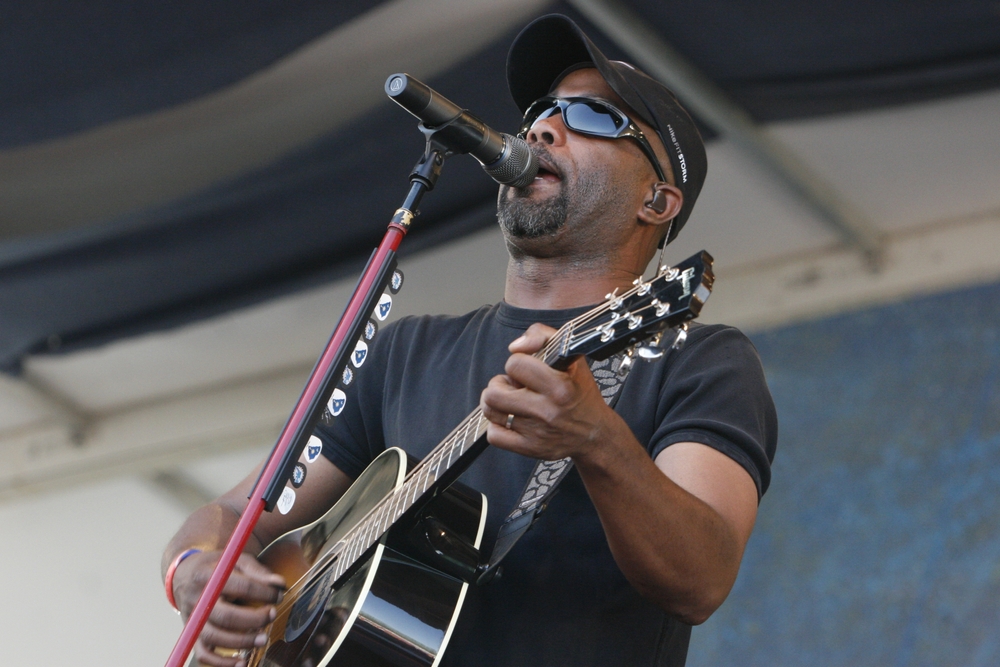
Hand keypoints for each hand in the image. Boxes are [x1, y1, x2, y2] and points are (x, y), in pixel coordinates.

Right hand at [172, 551, 285, 666]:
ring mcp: (194, 619)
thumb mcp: (236, 560)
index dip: (263, 592)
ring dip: (242, 641)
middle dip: (254, 618)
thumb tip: (280, 584)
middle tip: (272, 615)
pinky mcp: (193, 634)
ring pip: (215, 637)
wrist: (186, 576)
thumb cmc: (217, 568)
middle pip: (226, 616)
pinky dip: (221, 663)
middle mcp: (199, 600)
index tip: (278, 596)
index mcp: (210, 576)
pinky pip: (203, 654)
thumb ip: (258, 571)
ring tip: (263, 639)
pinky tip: (242, 662)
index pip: (240, 586)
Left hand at [480, 323, 621, 461]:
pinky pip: (494, 436)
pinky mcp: (530, 449)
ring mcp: (537, 432)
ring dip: (495, 403)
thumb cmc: (580, 391)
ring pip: (491, 411)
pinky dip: (497, 426)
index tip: (526, 369)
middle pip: (495, 392)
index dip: (517, 362)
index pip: (514, 365)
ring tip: (510, 400)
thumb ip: (542, 336)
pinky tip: (510, 419)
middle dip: (499, 384)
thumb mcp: (570, 355)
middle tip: (512, 386)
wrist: (594, 433)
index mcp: (559, 386)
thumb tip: (515, 346)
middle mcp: (547, 411)